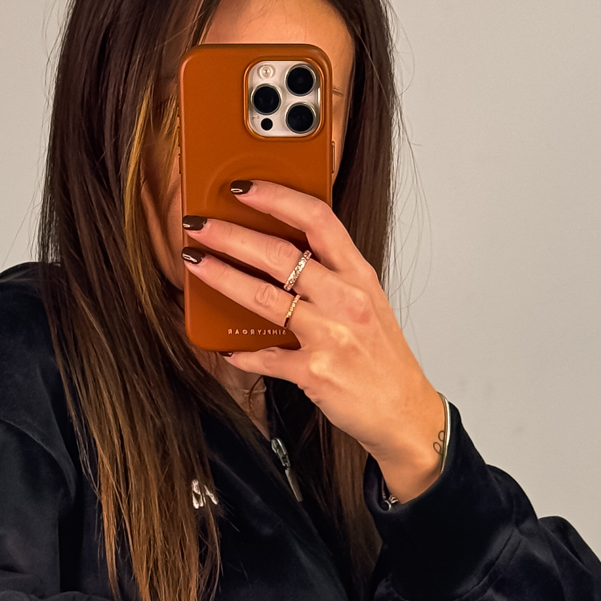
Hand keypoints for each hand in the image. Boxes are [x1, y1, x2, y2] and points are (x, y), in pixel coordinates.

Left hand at [182, 182, 446, 499]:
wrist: (403, 411)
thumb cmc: (382, 358)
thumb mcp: (367, 303)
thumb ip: (332, 276)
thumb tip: (283, 255)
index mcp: (358, 275)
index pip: (318, 219)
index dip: (277, 198)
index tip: (243, 189)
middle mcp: (345, 300)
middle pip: (280, 254)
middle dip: (231, 235)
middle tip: (200, 226)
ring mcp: (330, 336)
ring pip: (264, 298)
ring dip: (222, 277)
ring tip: (197, 263)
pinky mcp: (314, 373)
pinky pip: (266, 358)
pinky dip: (242, 354)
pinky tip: (225, 348)